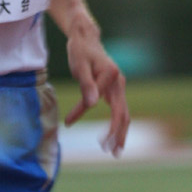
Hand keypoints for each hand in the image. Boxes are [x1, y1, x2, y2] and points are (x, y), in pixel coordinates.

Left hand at [64, 16, 128, 155]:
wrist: (86, 39)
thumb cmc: (80, 51)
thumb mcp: (79, 65)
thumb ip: (86, 85)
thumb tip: (92, 105)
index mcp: (111, 75)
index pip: (97, 99)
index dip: (82, 112)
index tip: (68, 122)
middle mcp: (119, 82)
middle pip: (123, 113)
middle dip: (118, 134)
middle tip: (112, 153)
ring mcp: (119, 87)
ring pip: (124, 114)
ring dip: (120, 133)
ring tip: (114, 150)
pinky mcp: (115, 90)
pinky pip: (119, 110)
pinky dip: (117, 124)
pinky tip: (112, 135)